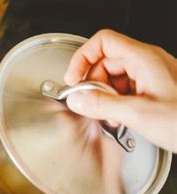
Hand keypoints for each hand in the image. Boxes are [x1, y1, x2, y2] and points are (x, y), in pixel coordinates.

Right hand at [64, 29, 176, 151]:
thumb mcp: (138, 114)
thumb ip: (102, 105)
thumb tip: (77, 99)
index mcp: (144, 59)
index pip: (102, 42)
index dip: (82, 58)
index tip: (73, 80)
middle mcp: (147, 63)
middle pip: (105, 62)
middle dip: (93, 85)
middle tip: (91, 105)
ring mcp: (152, 76)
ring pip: (115, 78)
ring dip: (104, 97)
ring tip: (108, 116)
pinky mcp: (154, 90)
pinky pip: (126, 90)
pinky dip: (116, 103)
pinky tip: (120, 119)